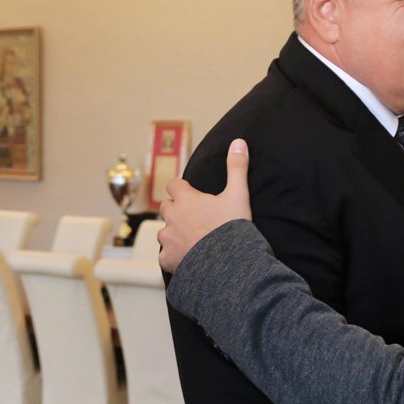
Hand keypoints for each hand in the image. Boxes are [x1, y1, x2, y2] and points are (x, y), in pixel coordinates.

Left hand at [158, 138, 252, 271]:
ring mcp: (168, 238)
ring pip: (164, 231)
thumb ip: (237, 167)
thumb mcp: (238, 194)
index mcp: (186, 199)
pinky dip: (173, 256)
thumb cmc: (232, 227)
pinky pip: (165, 255)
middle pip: (166, 207)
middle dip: (176, 210)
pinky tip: (188, 258)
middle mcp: (172, 216)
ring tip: (192, 240)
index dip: (181, 188)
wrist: (228, 262)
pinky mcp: (167, 258)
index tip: (191, 194)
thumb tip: (239, 141)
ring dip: (174, 233)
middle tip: (195, 217)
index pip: (173, 185)